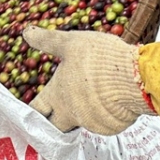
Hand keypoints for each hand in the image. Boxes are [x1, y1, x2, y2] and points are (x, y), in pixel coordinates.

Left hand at [22, 26, 152, 135]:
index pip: (36, 109)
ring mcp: (91, 123)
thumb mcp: (69, 42)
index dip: (34, 108)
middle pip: (55, 124)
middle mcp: (70, 113)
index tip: (34, 107)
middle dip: (54, 119)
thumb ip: (47, 40)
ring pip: (81, 121)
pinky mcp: (110, 126)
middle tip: (58, 110)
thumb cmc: (98, 58)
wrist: (132, 77)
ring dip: (83, 112)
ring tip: (92, 95)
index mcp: (56, 94)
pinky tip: (111, 97)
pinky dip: (104, 112)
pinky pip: (103, 122)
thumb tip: (27, 32)